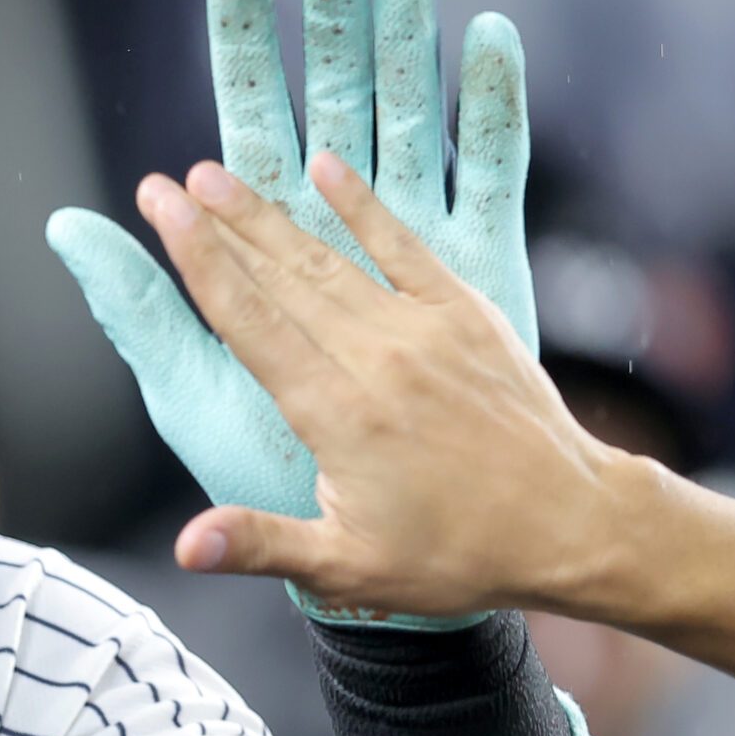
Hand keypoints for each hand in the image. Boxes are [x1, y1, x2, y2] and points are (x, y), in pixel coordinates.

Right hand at [155, 155, 632, 619]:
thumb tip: (185, 547)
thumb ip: (260, 544)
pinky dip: (365, 207)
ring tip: (219, 176)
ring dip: (270, 215)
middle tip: (169, 181)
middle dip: (217, 227)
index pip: (248, 322)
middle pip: (278, 279)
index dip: (199, 262)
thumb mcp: (348, 567)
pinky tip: (328, 168)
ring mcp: (423, 331)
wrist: (572, 526)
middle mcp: (375, 359)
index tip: (162, 212)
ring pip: (328, 260)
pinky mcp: (466, 315)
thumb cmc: (456, 557)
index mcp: (336, 415)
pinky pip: (406, 248)